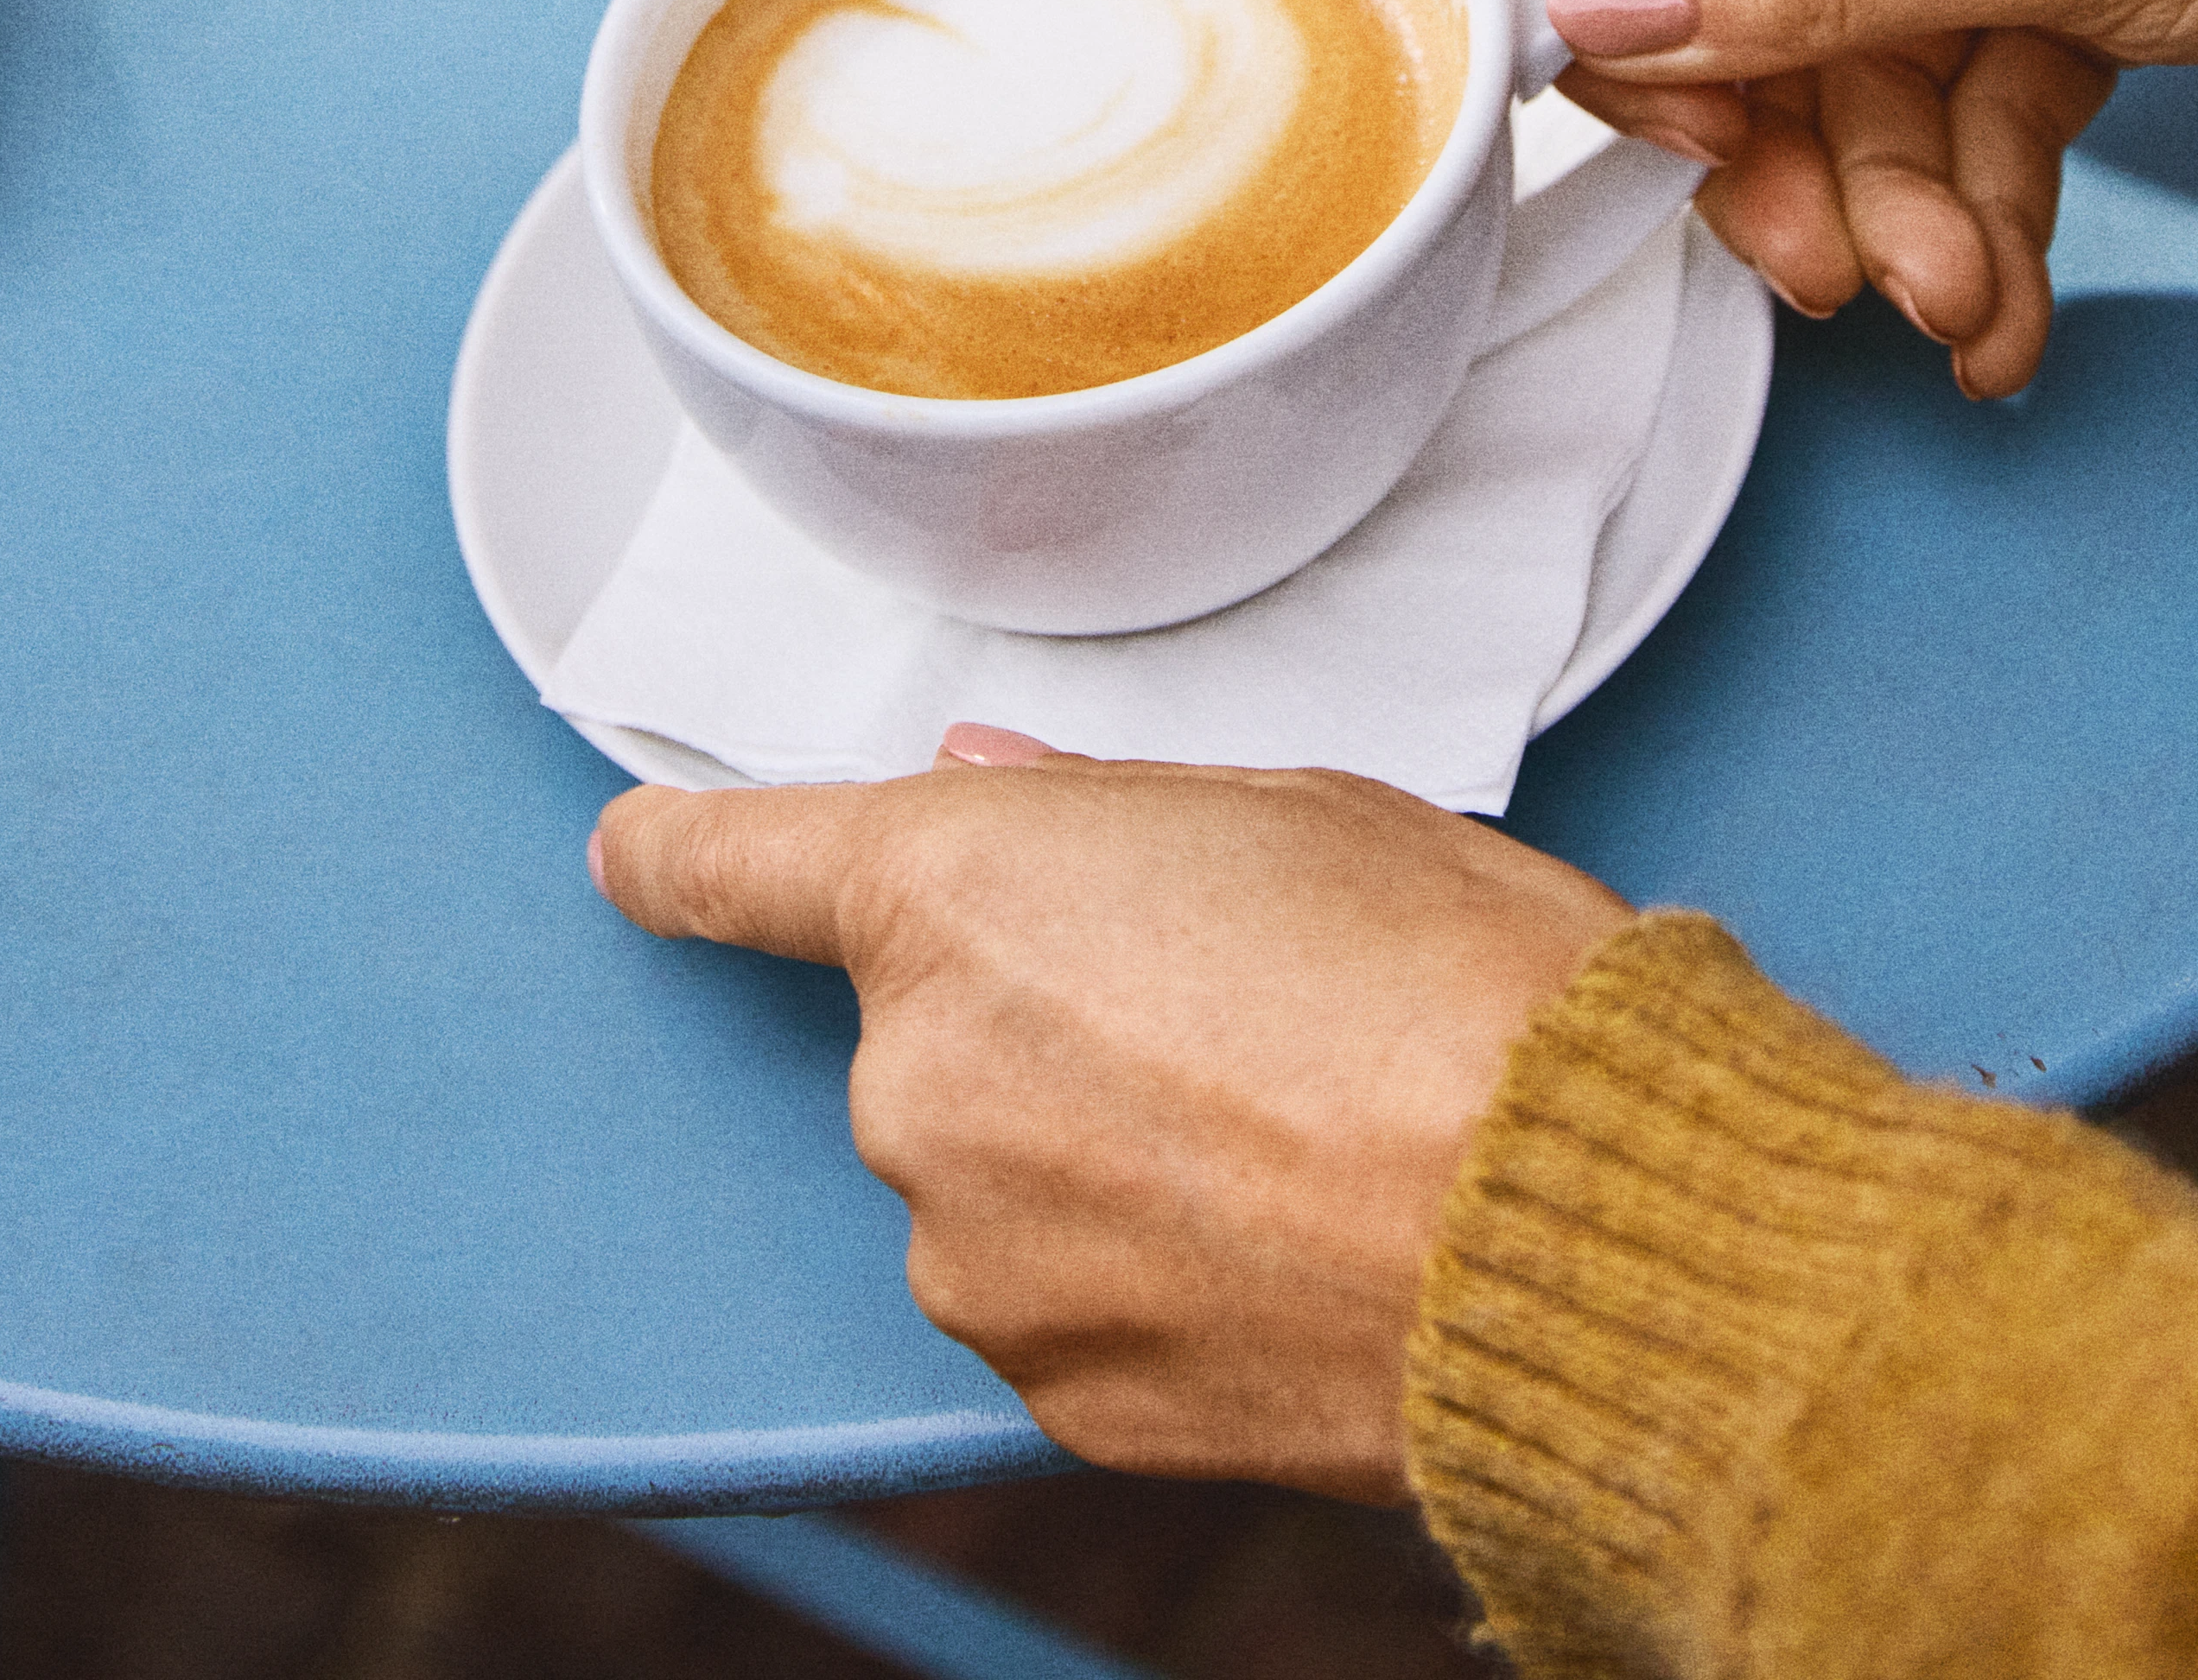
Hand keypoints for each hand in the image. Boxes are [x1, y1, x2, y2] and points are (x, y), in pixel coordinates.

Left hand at [590, 737, 1623, 1497]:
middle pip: (923, 1035)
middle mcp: (918, 1080)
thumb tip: (997, 801)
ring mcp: (975, 1257)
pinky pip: (1064, 1306)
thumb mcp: (1285, 809)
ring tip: (1283, 1134)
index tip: (637, 855)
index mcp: (951, 889)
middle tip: (1225, 1009)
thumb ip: (1099, 812)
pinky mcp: (1058, 1396)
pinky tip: (1282, 1238)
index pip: (733, 862)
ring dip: (1092, 1159)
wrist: (1560, 1217)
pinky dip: (1144, 1277)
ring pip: (993, 1181)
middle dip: (1038, 1020)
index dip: (676, 853)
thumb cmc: (1446, 978)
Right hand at [1531, 0, 2197, 394]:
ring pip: (1861, 87)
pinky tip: (2014, 308)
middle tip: (1854, 281)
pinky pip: (1966, 108)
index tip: (1697, 153)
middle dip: (1799, 166)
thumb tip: (1583, 2)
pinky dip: (1985, 209)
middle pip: (1740, 12)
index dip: (1629, 30)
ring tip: (1976, 311)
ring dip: (1910, 217)